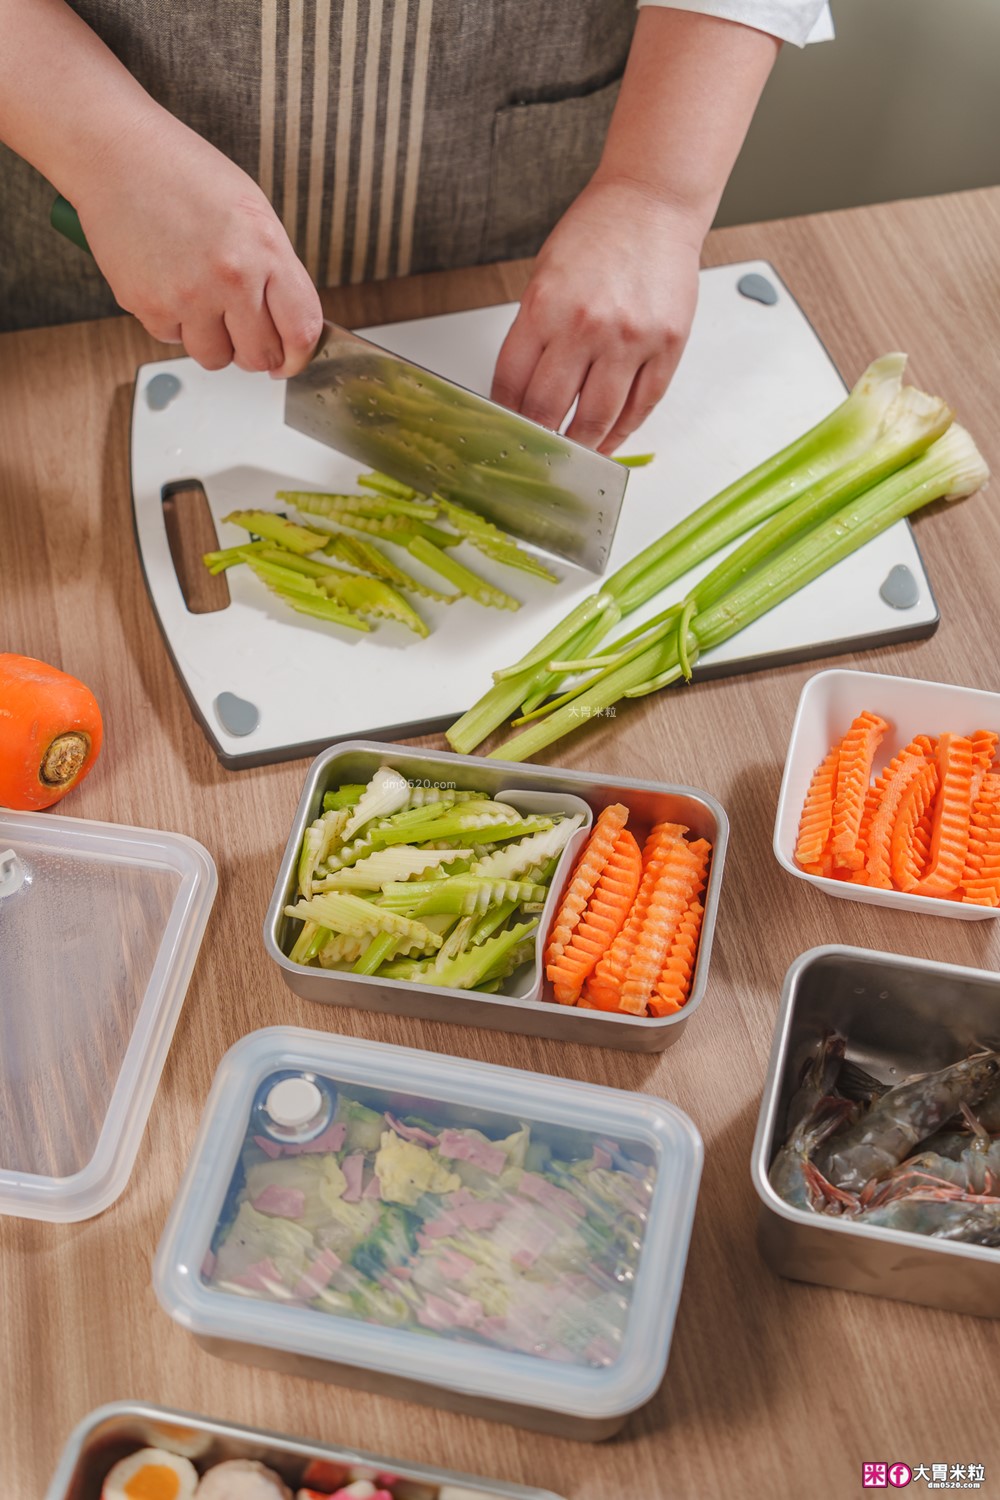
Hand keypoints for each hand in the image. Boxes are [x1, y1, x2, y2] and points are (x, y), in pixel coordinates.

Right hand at [77, 110, 322, 375]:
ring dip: (214, 342)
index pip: (301, 330)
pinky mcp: (148, 306)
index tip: (291, 359)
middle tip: (244, 331)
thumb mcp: (252, 213)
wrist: (116, 152)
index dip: (299, 355)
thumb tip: (288, 325)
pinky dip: (175, 323)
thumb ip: (276, 271)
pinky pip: (174, 340)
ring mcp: (187, 296)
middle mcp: (230, 278)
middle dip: (256, 351)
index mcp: (266, 250)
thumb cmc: (185, 175)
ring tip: (202, 301)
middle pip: (259, 357)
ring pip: (216, 359)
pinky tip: (168, 283)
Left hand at [490, 177, 701, 453]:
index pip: (512, 383)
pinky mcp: (667, 347)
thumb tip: (523, 390)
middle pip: (550, 409)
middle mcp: (587, 327)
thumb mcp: (545, 276)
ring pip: (597, 419)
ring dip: (581, 447)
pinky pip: (641, 406)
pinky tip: (608, 439)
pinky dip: (622, 431)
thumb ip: (534, 332)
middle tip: (534, 454)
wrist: (653, 201)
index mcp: (546, 308)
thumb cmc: (597, 233)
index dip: (504, 415)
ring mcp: (630, 341)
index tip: (504, 429)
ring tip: (572, 457)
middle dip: (538, 439)